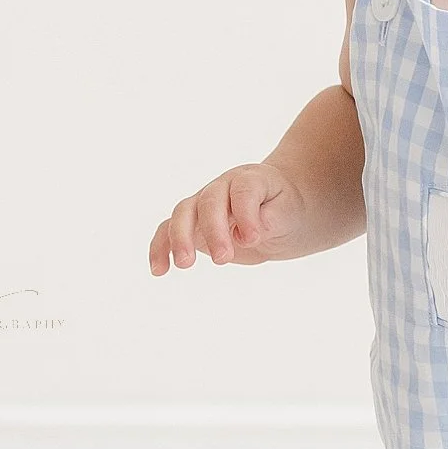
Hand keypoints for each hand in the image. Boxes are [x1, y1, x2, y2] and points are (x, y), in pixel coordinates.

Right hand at [148, 161, 306, 273]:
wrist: (276, 210)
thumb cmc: (284, 208)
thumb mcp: (288, 212)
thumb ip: (270, 219)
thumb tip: (245, 235)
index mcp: (250, 179)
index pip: (243, 190)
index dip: (246, 213)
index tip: (253, 239)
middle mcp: (222, 187)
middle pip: (208, 201)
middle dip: (213, 230)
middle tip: (223, 259)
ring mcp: (203, 203)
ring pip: (183, 212)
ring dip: (180, 237)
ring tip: (185, 264)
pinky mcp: (192, 224)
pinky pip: (168, 230)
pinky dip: (160, 248)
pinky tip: (159, 270)